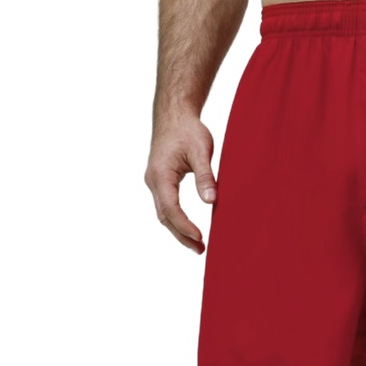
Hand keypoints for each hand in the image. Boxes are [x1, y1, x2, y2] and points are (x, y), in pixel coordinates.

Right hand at [144, 115, 216, 253]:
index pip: (171, 208)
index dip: (185, 226)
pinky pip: (165, 207)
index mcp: (161, 174)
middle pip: (165, 216)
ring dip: (179, 231)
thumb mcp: (201, 150)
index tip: (200, 238)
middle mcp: (153, 181)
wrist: (173, 115)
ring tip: (198, 245)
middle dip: (182, 235)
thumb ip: (205, 176)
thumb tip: (211, 202)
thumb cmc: (188, 130)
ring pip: (164, 214)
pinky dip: (176, 220)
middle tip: (201, 250)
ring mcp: (154, 182)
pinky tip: (189, 229)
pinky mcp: (160, 182)